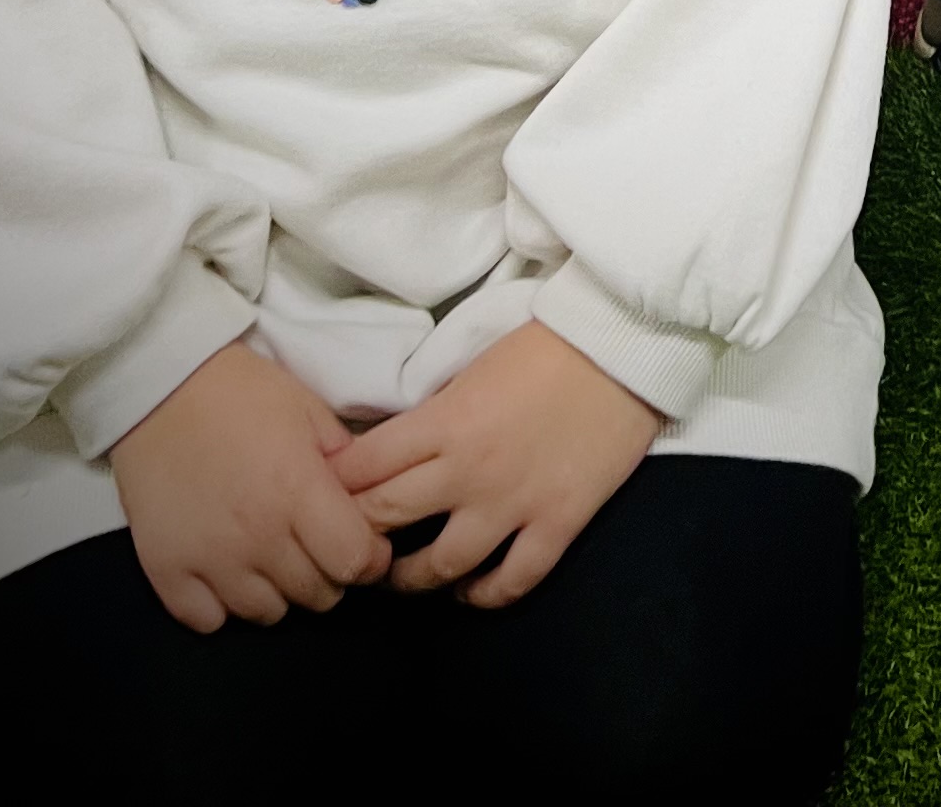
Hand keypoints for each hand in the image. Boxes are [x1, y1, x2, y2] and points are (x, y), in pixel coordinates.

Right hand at [109, 338, 391, 633]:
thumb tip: (368, 501)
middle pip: (316, 595)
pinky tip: (227, 570)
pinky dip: (223, 605)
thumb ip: (345, 460)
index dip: (369, 557)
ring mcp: (210, 560)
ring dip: (279, 591)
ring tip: (272, 555)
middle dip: (329, 574)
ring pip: (267, 614)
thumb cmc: (240, 392)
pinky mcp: (167, 572)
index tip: (365, 544)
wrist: (160, 387)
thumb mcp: (308, 410)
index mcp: (298, 490)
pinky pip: (210, 621)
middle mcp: (257, 535)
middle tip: (316, 545)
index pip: (354, 561)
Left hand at [334, 316, 656, 609]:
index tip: (316, 499)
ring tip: (401, 578)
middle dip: (356, 535)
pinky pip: (511, 580)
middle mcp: (468, 470)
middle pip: (386, 519)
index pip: (363, 468)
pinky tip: (469, 591)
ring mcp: (513, 503)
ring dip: (410, 579)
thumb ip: (433, 416)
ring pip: (440, 566)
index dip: (331, 488)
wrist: (623, 345)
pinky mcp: (557, 523)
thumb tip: (392, 452)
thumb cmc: (546, 347)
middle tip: (345, 544)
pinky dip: (483, 595)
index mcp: (444, 422)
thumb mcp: (473, 370)